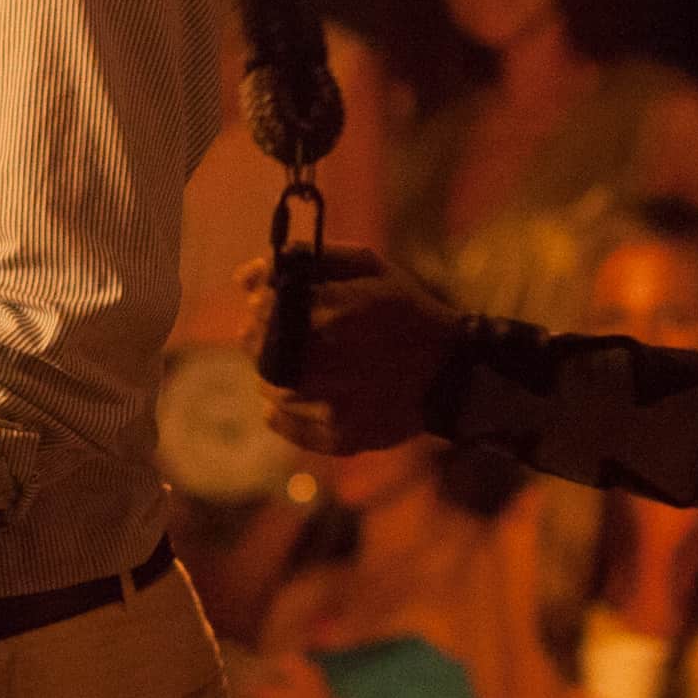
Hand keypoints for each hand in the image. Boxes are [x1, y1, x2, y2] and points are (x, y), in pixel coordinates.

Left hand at [270, 265, 463, 458]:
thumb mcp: (369, 267)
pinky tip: (302, 394)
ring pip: (269, 388)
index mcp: (335, 313)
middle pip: (259, 351)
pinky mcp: (340, 438)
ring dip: (276, 373)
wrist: (454, 372)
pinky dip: (281, 410)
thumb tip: (243, 276)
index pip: (264, 309)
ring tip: (307, 363)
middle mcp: (328, 362)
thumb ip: (308, 260)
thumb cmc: (407, 310)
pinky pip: (284, 424)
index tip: (275, 305)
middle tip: (287, 336)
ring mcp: (334, 406)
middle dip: (264, 339)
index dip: (262, 307)